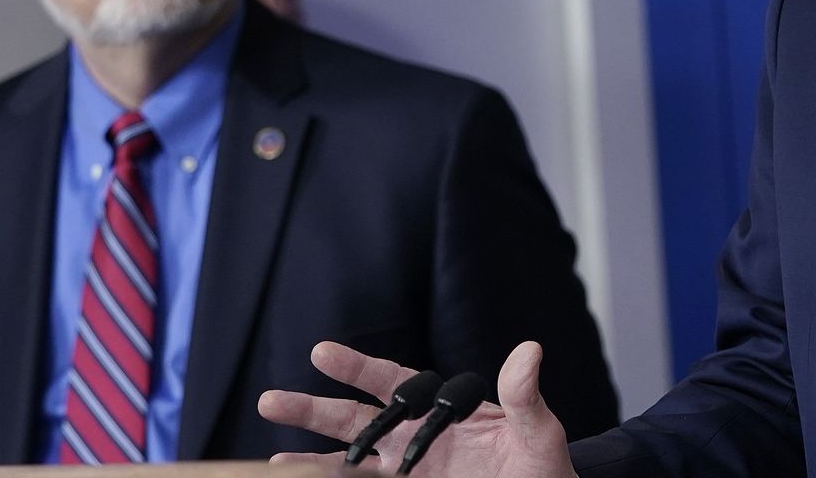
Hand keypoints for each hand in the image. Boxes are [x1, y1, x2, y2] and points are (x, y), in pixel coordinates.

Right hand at [258, 339, 576, 477]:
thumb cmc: (544, 471)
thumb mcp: (540, 434)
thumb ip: (526, 397)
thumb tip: (530, 350)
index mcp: (445, 413)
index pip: (394, 384)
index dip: (357, 368)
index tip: (322, 353)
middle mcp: (418, 441)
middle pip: (357, 421)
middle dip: (313, 410)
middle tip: (271, 400)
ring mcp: (409, 474)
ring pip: (350, 463)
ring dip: (312, 460)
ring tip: (272, 464)